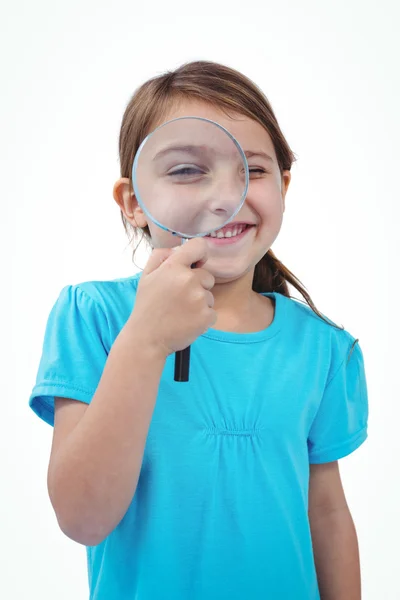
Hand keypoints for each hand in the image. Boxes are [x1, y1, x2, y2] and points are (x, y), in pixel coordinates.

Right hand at [128, 238, 215, 355]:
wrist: (147, 339)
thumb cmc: (147, 307)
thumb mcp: (146, 276)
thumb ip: (161, 256)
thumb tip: (178, 249)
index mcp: (173, 267)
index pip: (199, 246)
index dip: (200, 255)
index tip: (196, 264)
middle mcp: (188, 280)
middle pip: (207, 276)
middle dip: (198, 286)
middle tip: (179, 299)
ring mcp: (199, 299)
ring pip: (209, 296)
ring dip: (199, 303)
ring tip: (180, 312)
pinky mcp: (206, 316)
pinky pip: (212, 312)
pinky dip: (202, 318)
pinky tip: (187, 322)